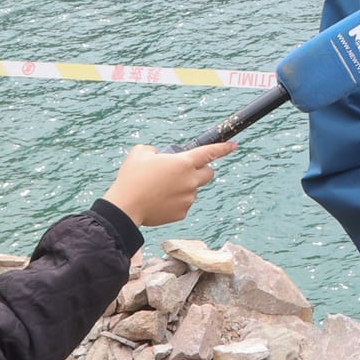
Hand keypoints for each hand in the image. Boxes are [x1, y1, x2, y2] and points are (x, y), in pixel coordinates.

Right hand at [103, 141, 236, 226]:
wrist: (126, 207)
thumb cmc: (132, 177)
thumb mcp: (140, 153)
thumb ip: (155, 150)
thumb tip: (159, 156)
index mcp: (183, 162)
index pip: (209, 152)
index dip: (223, 148)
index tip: (233, 146)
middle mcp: (190, 180)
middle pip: (208, 173)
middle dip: (201, 170)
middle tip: (184, 171)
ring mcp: (188, 198)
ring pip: (193, 190)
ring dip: (183, 187)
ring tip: (160, 188)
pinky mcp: (182, 213)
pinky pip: (184, 204)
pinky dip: (175, 201)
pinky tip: (159, 200)